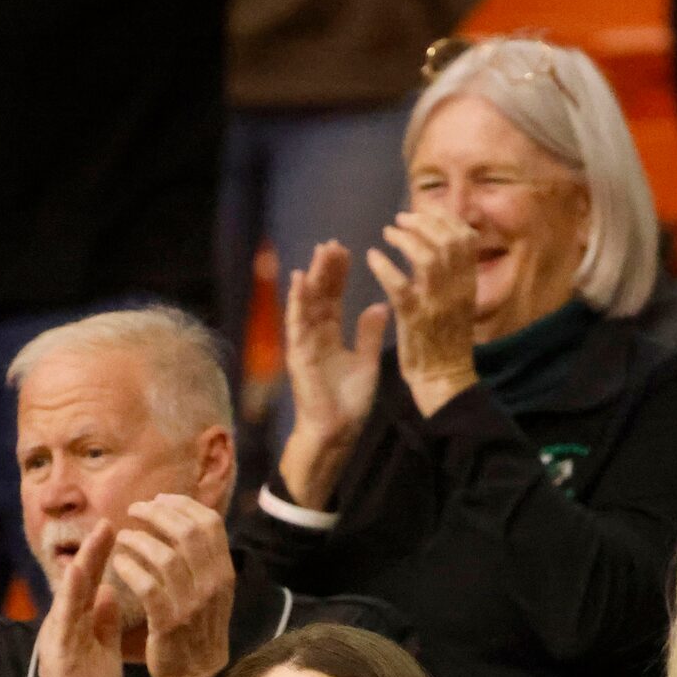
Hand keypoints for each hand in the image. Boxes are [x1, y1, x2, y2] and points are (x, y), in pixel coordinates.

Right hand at [17, 521, 124, 676]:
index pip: (91, 582)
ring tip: (97, 535)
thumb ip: (102, 621)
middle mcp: (64, 624)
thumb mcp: (100, 649)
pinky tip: (82, 573)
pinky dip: (72, 594)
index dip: (103, 555)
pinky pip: (66, 619)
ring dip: (83, 562)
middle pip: (78, 580)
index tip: (117, 528)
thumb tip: (108, 591)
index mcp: (77, 623)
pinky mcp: (57, 653)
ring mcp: (58, 637)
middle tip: (108, 519)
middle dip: (93, 549)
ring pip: (69, 593)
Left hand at [111, 495, 233, 676]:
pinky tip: (118, 563)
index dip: (182, 504)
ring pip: (165, 556)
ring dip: (138, 540)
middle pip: (187, 532)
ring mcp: (193, 605)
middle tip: (134, 510)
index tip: (158, 499)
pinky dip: (130, 568)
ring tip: (122, 538)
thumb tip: (180, 517)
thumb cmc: (196, 629)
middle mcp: (213, 584)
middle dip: (157, 513)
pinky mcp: (170, 623)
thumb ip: (199, 558)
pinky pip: (148, 586)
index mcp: (224, 571)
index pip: (209, 522)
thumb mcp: (210, 590)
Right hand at [278, 240, 387, 507]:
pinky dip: (297, 301)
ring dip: (312, 277)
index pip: (333, 298)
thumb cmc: (349, 403)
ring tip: (319, 252)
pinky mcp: (298, 354)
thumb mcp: (366, 363)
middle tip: (333, 244)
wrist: (337, 432)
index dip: (338, 275)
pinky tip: (299, 279)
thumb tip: (379, 306)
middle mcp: (315, 335)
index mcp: (330, 336)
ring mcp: (304, 343)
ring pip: (307, 303)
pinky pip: (296, 322)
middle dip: (325, 269)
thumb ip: (369, 334)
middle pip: (319, 295)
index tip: (347, 251)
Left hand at [367, 210, 481, 418]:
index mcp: (469, 285)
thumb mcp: (458, 304)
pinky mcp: (415, 319)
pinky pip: (399, 285)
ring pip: (427, 257)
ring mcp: (437, 304)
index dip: (446, 218)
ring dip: (405, 239)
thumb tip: (438, 246)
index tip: (426, 211)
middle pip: (448, 241)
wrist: (444, 380)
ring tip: (389, 233)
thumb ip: (450, 276)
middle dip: (423, 222)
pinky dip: (384, 266)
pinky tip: (372, 257)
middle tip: (401, 219)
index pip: (466, 239)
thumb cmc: (447, 343)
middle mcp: (457, 290)